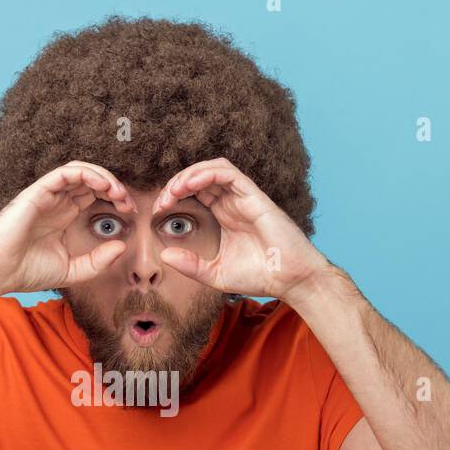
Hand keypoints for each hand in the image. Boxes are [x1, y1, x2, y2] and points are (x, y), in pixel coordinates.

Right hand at [0, 160, 135, 293]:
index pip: (93, 195)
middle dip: (114, 187)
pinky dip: (87, 173)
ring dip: (103, 177)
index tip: (130, 212)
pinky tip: (102, 185)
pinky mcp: (38, 191)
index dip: (114, 198)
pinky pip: (65, 172)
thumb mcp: (73, 270)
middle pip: (91, 181)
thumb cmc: (27, 271)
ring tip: (118, 192)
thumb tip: (121, 246)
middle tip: (128, 202)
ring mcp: (47, 195)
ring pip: (80, 171)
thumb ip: (97, 261)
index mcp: (63, 216)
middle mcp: (57, 202)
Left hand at [151, 157, 331, 302]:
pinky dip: (207, 173)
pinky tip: (191, 184)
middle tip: (163, 201)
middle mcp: (232, 202)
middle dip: (176, 183)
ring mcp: (243, 198)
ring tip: (174, 190)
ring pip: (213, 169)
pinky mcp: (254, 196)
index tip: (159, 210)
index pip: (195, 192)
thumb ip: (191, 265)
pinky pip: (229, 173)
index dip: (174, 195)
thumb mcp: (215, 273)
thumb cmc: (260, 276)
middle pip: (200, 177)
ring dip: (189, 174)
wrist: (289, 280)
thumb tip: (164, 256)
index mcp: (224, 215)